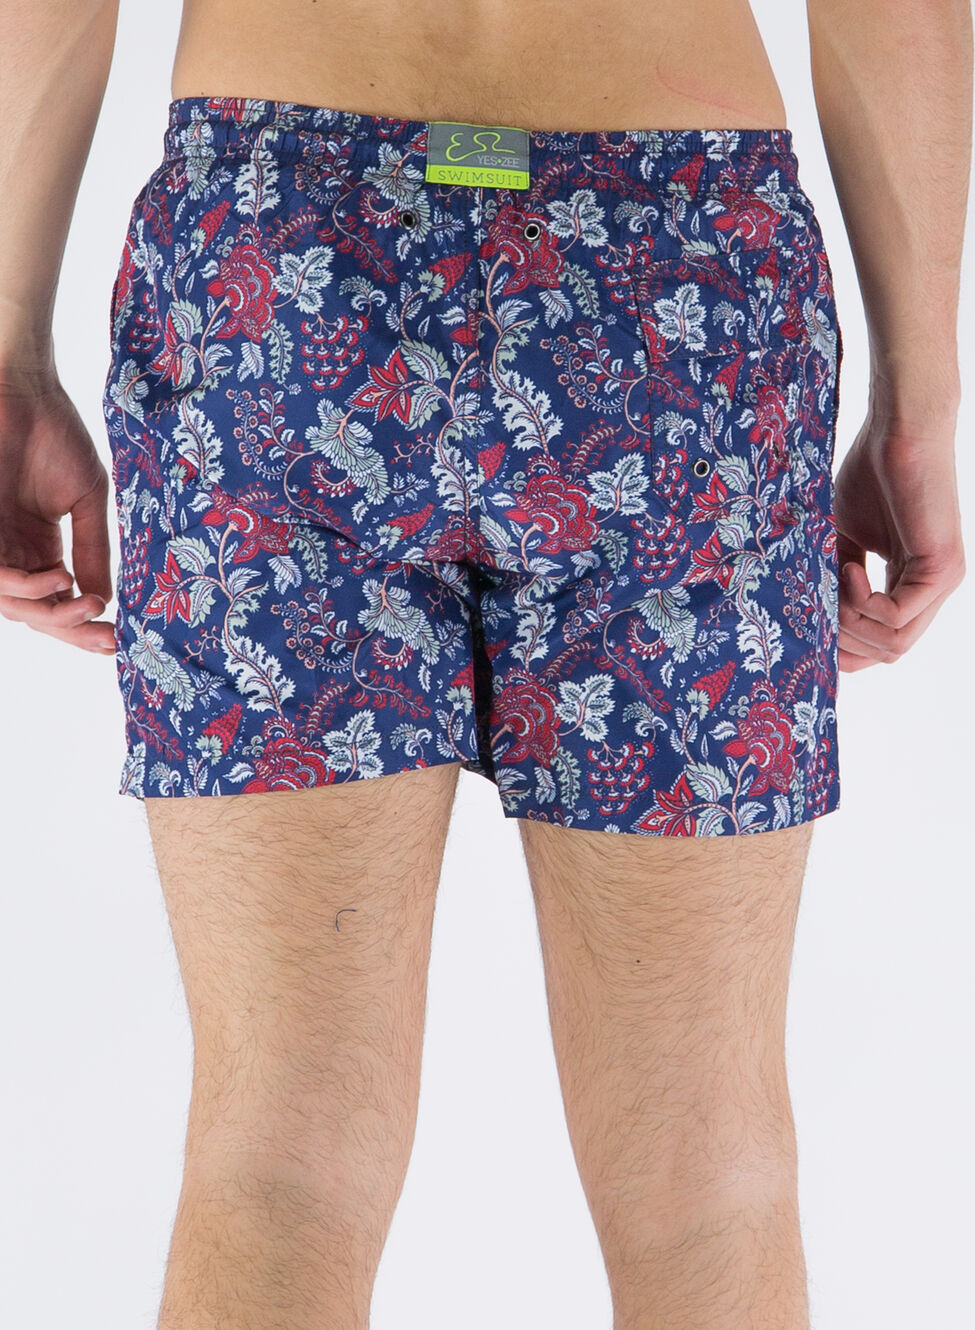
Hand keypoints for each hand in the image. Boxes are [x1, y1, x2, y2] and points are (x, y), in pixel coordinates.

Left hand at [0, 373, 114, 652]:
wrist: (25, 391)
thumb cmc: (56, 434)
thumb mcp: (87, 500)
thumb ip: (94, 551)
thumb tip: (107, 602)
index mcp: (40, 548)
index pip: (59, 602)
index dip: (84, 627)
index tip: (117, 639)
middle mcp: (14, 552)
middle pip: (36, 612)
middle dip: (71, 631)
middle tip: (105, 635)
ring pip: (13, 604)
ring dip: (51, 614)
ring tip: (86, 607)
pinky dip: (26, 587)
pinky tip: (60, 579)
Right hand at [834, 409, 964, 671]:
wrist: (899, 430)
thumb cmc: (872, 472)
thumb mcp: (844, 537)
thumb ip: (836, 579)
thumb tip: (810, 618)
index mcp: (912, 583)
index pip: (884, 642)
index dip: (846, 649)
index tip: (810, 631)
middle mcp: (932, 590)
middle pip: (889, 651)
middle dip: (844, 640)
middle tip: (816, 605)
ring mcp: (942, 583)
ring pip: (895, 643)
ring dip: (851, 622)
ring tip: (833, 581)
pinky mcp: (942, 569)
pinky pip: (895, 617)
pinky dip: (863, 602)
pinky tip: (849, 568)